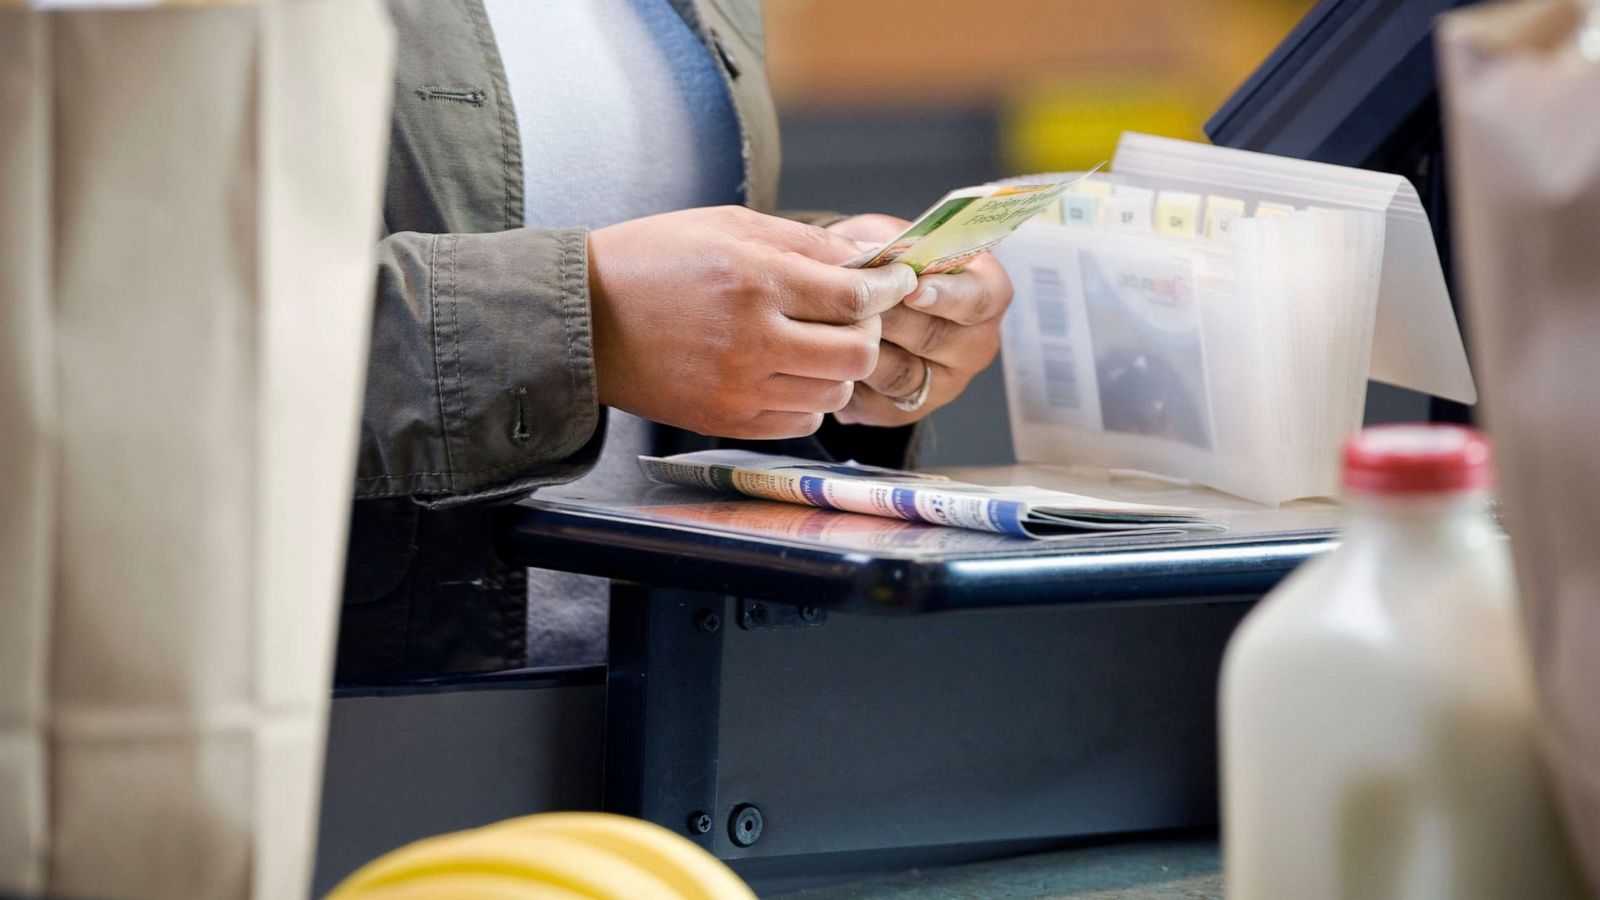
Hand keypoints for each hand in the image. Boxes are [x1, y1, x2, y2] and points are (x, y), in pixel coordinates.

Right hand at [588, 206, 917, 438]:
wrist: (582, 317)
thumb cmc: (652, 260)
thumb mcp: (727, 226)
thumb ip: (801, 243)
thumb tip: (863, 262)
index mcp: (755, 279)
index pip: (855, 297)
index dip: (887, 289)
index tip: (895, 282)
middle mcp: (753, 339)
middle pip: (857, 353)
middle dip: (868, 332)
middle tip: (855, 316)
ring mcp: (739, 387)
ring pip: (834, 394)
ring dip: (839, 370)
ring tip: (816, 346)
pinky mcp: (725, 421)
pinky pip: (800, 423)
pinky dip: (807, 400)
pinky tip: (787, 374)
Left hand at [824, 214, 1013, 425]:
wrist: (857, 297)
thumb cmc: (882, 262)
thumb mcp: (886, 237)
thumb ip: (887, 248)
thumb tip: (868, 258)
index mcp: (986, 294)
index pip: (979, 298)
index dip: (947, 295)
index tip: (913, 289)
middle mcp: (974, 344)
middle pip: (934, 338)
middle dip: (890, 319)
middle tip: (854, 303)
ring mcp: (943, 384)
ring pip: (900, 374)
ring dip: (861, 350)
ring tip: (830, 327)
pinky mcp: (906, 411)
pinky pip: (874, 403)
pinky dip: (846, 381)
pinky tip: (824, 361)